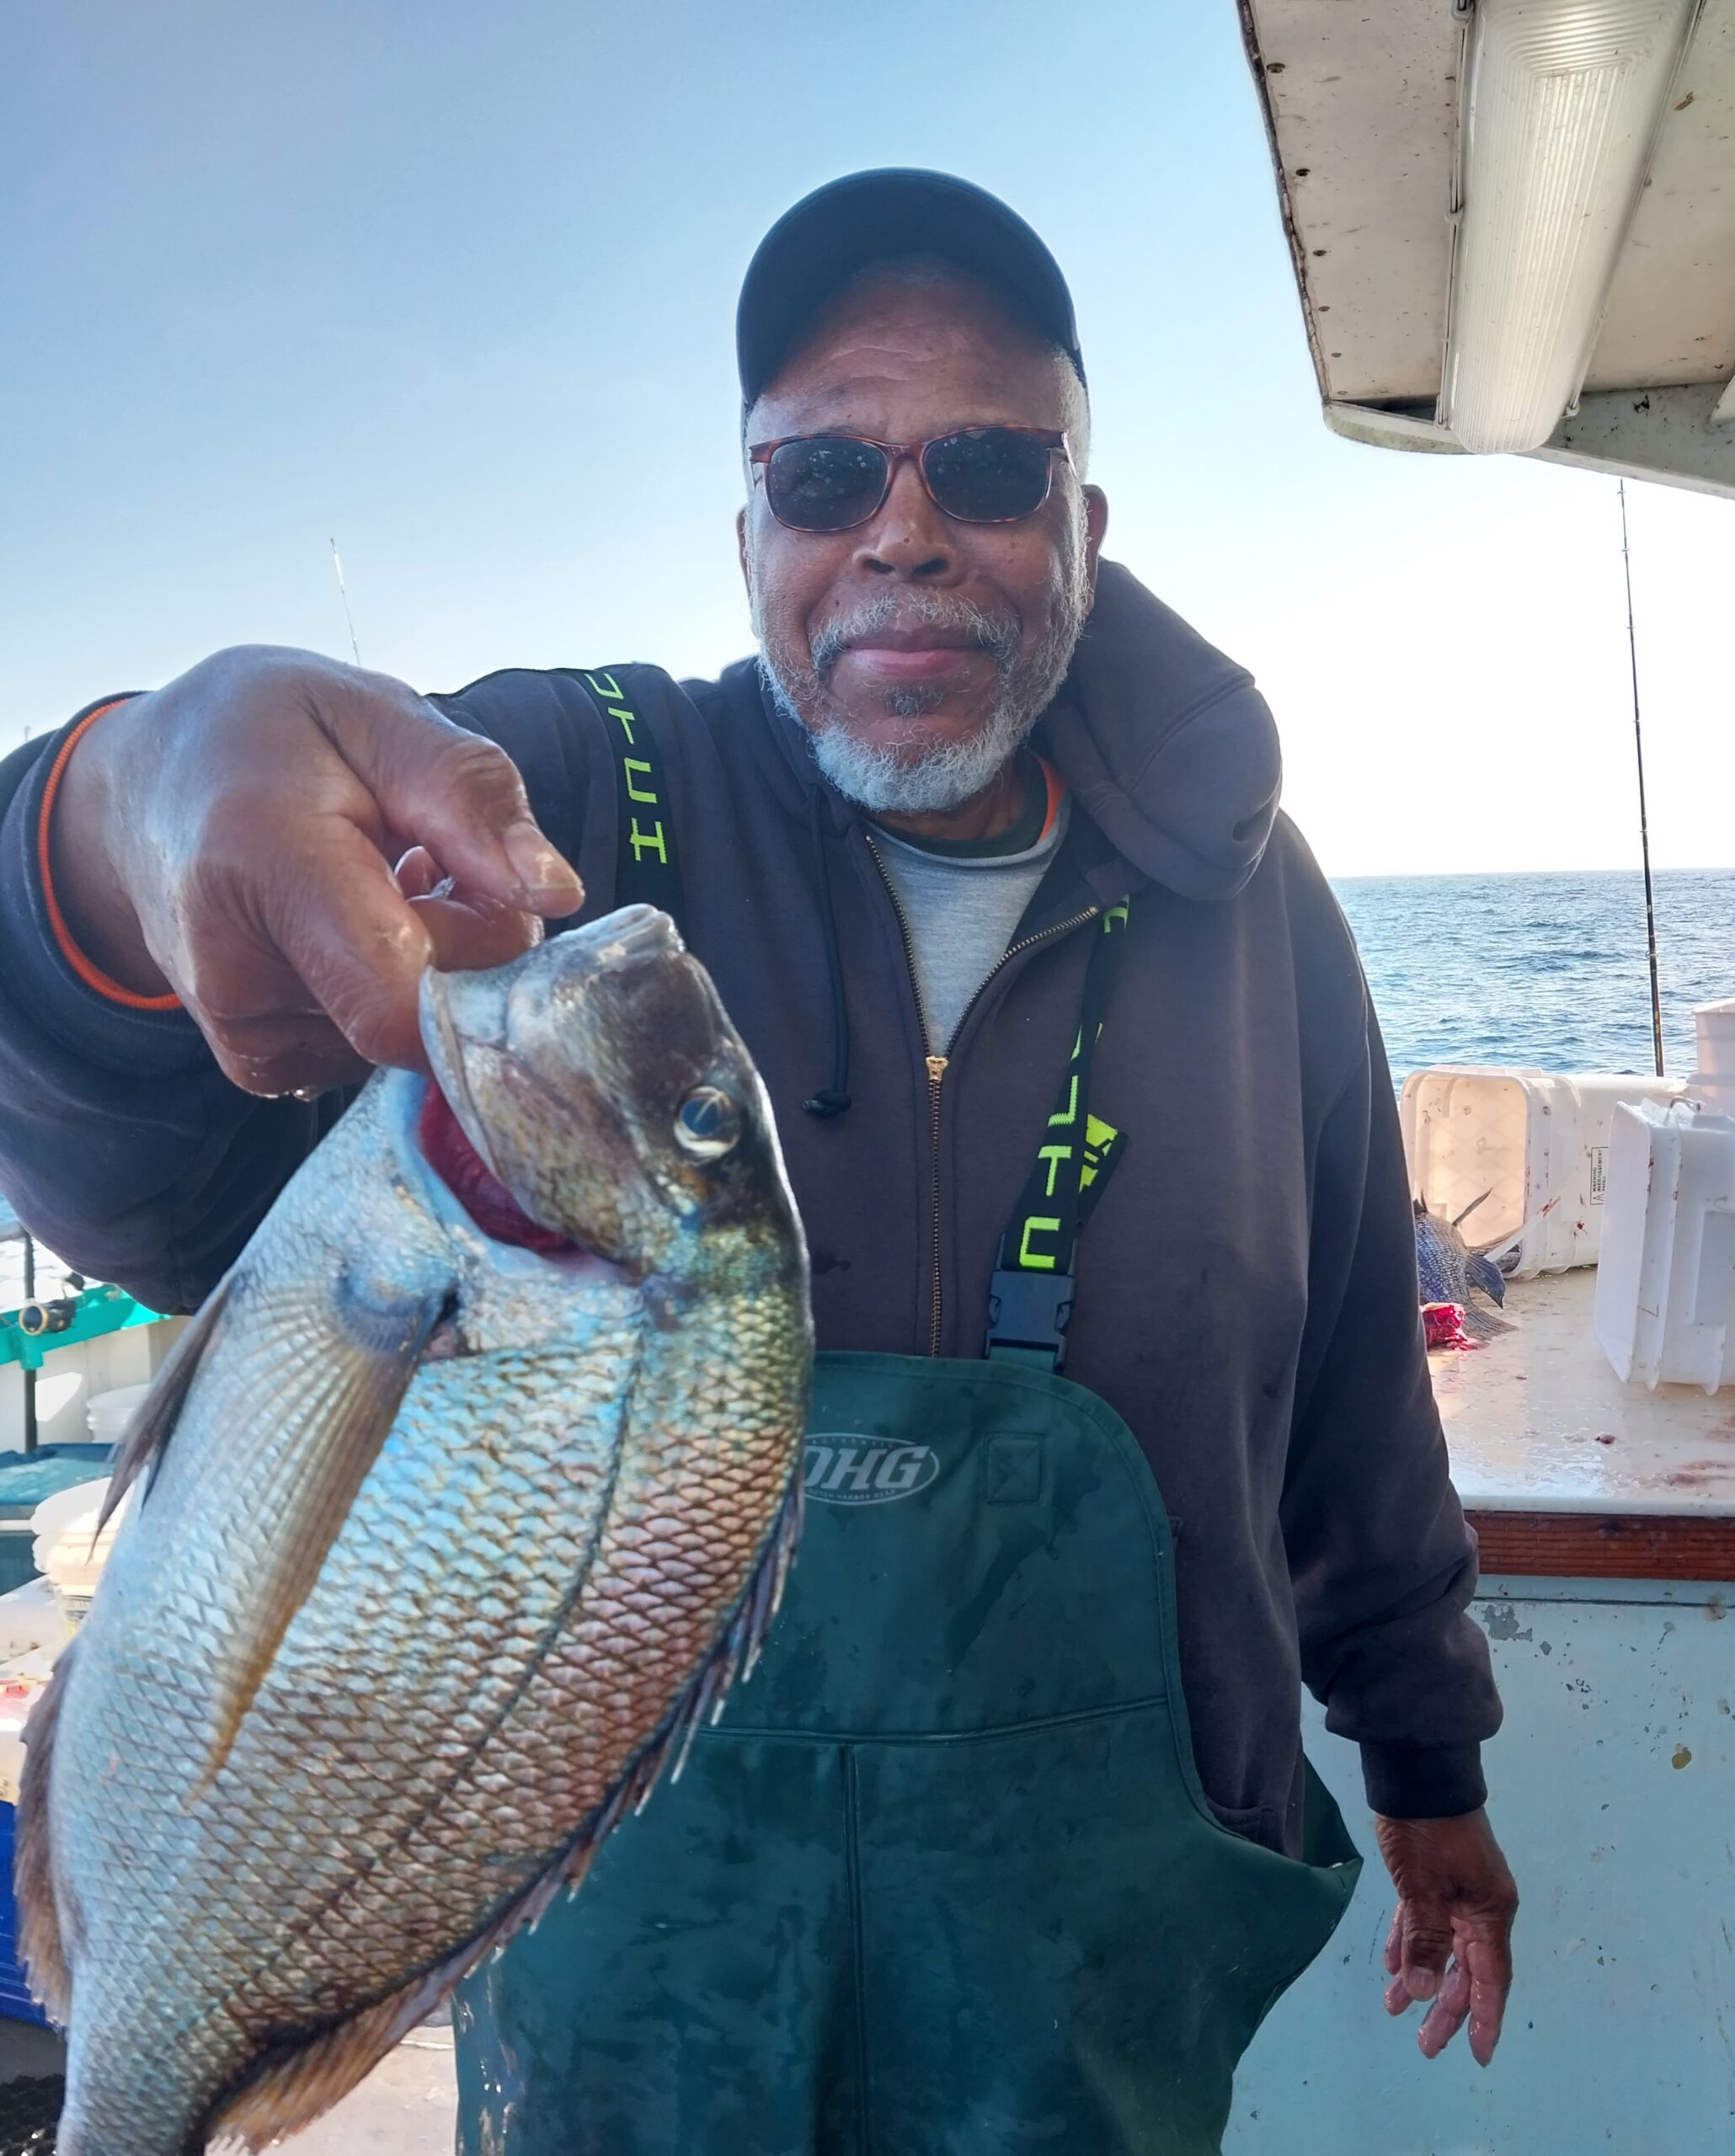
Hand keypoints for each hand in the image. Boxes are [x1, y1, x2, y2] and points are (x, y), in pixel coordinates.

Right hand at [49, 647, 582, 1093]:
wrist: (146, 791)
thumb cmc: (269, 736)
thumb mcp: (375, 714)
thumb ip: (471, 795)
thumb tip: (555, 893)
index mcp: (262, 863)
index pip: (404, 996)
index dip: (488, 953)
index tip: (489, 879)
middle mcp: (235, 974)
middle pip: (428, 1014)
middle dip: (471, 940)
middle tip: (429, 857)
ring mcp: (246, 1034)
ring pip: (413, 1032)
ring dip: (432, 961)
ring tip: (376, 882)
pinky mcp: (262, 1066)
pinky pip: (381, 1046)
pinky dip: (396, 990)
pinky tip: (356, 926)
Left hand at [1375, 1808, 1516, 2065]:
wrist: (1416, 1772)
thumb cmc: (1424, 1830)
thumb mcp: (1422, 1888)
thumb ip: (1426, 1941)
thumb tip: (1428, 1994)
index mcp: (1489, 1912)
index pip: (1490, 1979)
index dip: (1484, 2019)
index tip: (1477, 2056)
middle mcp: (1480, 1907)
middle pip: (1466, 1970)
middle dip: (1447, 2009)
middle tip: (1425, 2045)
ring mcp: (1459, 1892)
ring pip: (1443, 1949)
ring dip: (1423, 1978)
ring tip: (1397, 2010)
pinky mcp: (1436, 1878)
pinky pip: (1425, 1923)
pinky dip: (1410, 1945)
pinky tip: (1392, 1968)